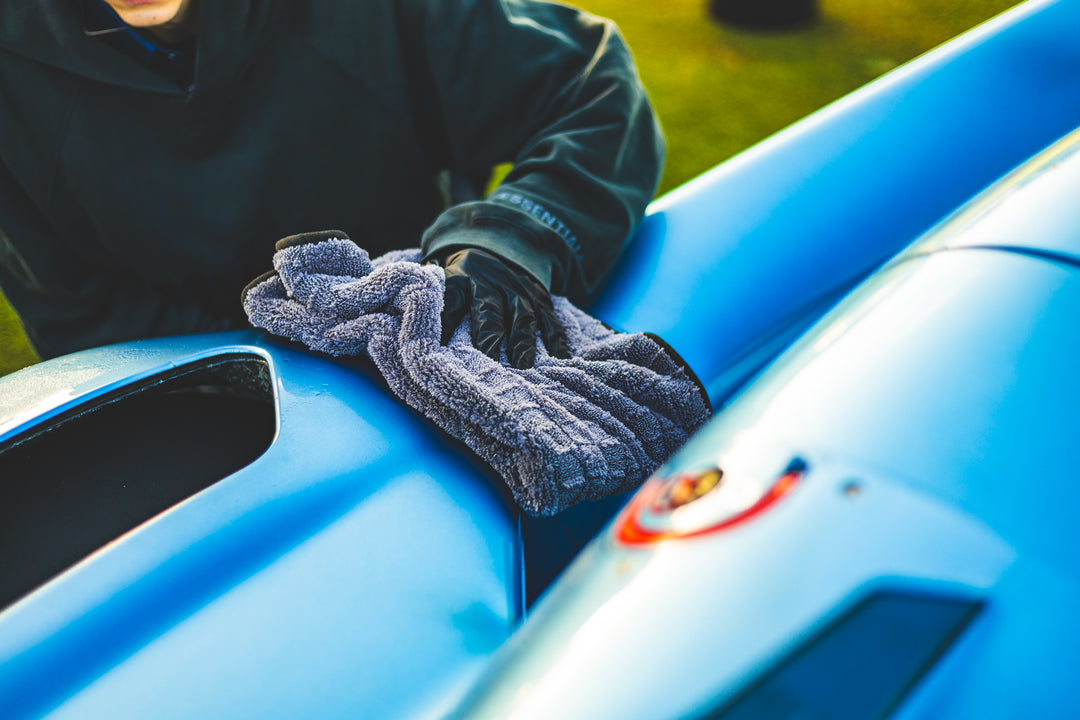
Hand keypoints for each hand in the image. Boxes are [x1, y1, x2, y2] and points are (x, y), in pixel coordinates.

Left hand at [429, 247, 568, 368]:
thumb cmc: (458, 277)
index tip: (441, 354)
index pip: (450, 303)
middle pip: (489, 311)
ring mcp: (518, 288)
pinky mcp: (539, 294)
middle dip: (489, 339)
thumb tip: (407, 335)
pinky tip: (558, 358)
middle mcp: (490, 282)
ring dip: (523, 341)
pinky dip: (555, 338)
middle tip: (489, 364)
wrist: (493, 241)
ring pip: (522, 315)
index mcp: (459, 279)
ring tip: (522, 367)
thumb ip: (427, 303)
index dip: (446, 326)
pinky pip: (550, 317)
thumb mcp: (438, 279)